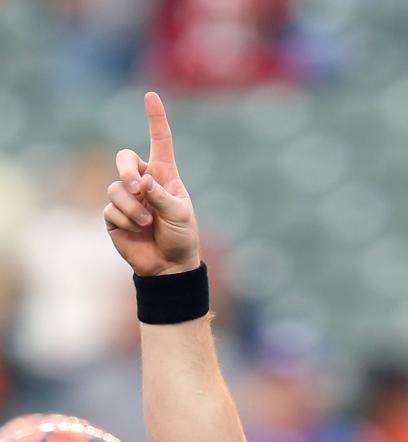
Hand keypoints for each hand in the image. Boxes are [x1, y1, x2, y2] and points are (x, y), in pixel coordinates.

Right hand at [104, 92, 200, 276]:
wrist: (169, 265)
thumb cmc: (181, 236)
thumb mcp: (180, 214)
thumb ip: (161, 196)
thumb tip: (141, 181)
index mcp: (165, 176)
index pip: (160, 142)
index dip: (155, 119)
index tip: (151, 96)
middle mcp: (144, 182)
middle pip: (124, 158)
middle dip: (127, 169)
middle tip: (139, 187)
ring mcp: (127, 198)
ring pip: (116, 187)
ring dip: (132, 205)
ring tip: (147, 222)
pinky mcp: (114, 215)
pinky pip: (111, 207)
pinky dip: (125, 218)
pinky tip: (136, 229)